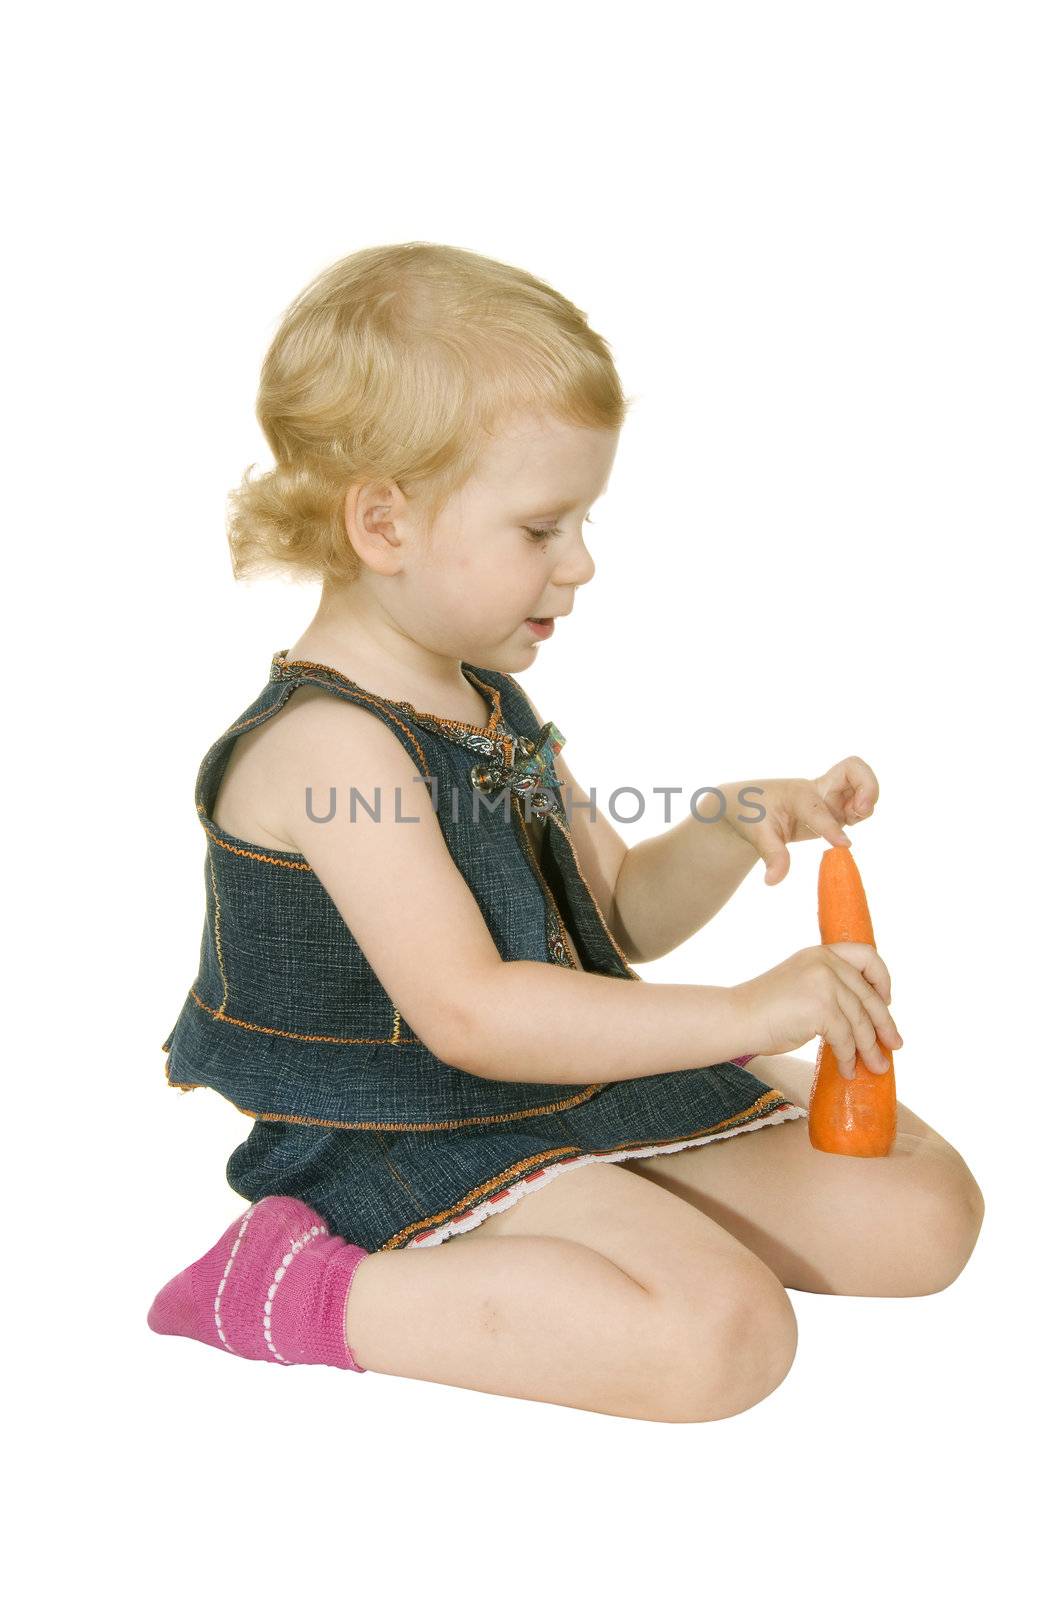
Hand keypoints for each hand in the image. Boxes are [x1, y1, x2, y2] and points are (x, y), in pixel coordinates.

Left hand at [719, 756, 880, 885]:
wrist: (747, 802)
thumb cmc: (751, 813)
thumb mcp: (757, 835)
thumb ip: (772, 856)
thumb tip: (773, 881)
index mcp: (797, 795)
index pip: (819, 810)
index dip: (831, 828)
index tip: (843, 846)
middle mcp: (817, 790)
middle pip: (854, 768)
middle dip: (867, 785)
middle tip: (861, 809)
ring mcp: (829, 796)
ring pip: (861, 784)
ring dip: (868, 797)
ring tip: (854, 817)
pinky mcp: (835, 806)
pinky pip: (858, 801)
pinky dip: (863, 809)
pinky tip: (850, 822)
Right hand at [731, 943, 903, 1077]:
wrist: (736, 1018)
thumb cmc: (764, 1009)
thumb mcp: (801, 984)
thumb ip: (829, 987)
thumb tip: (864, 1016)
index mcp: (821, 953)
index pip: (867, 955)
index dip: (882, 979)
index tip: (886, 1000)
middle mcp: (825, 962)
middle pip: (869, 997)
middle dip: (884, 1026)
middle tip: (894, 1046)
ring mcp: (824, 984)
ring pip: (860, 1022)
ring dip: (870, 1049)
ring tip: (876, 1067)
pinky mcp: (820, 1009)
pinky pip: (846, 1039)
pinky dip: (849, 1058)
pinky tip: (848, 1071)